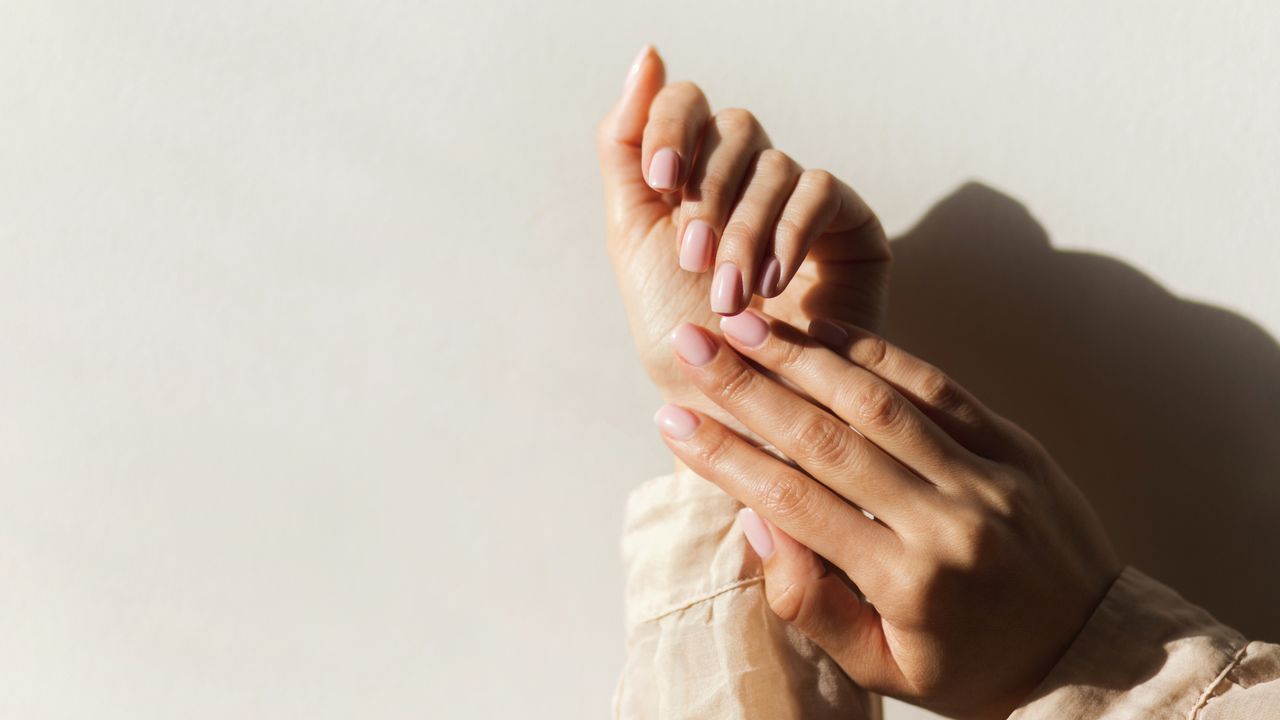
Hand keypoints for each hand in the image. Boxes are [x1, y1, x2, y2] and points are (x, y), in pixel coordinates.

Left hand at [597, 46, 889, 423]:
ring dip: (744, 230)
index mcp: (694, 174)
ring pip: (775, 165)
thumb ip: (626, 150)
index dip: (671, 126)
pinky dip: (790, 232)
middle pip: (733, 129)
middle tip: (694, 258)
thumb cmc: (679, 333)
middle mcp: (749, 177)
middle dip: (707, 193)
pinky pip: (821, 191)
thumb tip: (649, 54)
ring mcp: (801, 199)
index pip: (687, 105)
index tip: (658, 178)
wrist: (730, 408)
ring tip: (730, 296)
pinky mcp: (850, 226)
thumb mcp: (632, 237)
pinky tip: (774, 285)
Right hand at [651, 310, 1121, 718]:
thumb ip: (812, 604)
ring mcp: (986, 475)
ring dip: (800, 355)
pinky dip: (873, 353)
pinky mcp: (1013, 443)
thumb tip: (756, 521)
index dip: (725, 457)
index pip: (794, 503)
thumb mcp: (883, 668)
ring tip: (742, 324)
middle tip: (690, 344)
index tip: (672, 420)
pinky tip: (821, 329)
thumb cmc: (971, 667)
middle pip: (825, 437)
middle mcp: (946, 520)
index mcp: (907, 582)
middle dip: (748, 386)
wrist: (1095, 653)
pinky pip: (935, 385)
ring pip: (876, 400)